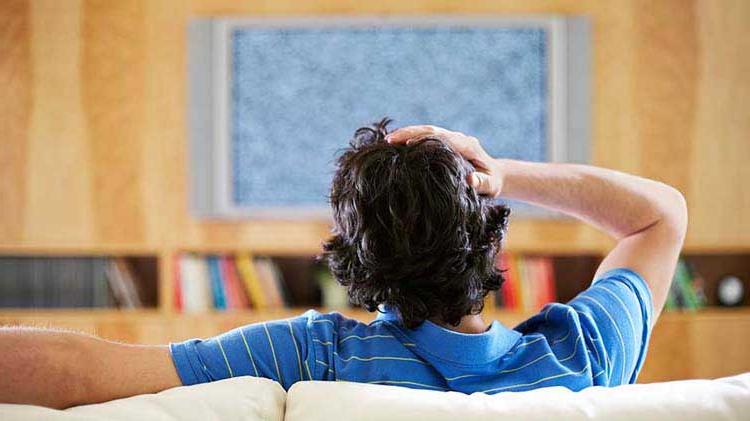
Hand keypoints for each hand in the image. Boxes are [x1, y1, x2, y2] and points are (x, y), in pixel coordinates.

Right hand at [386, 125, 502, 196]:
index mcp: (468, 146)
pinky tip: (397, 144)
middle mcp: (459, 138)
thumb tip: (470, 180)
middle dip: (409, 132)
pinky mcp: (446, 142)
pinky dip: (412, 138)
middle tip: (389, 140)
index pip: (442, 138)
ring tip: (388, 140)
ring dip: (408, 133)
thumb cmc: (493, 183)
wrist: (497, 175)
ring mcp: (452, 139)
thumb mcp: (490, 186)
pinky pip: (427, 137)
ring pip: (427, 131)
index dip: (424, 139)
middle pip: (431, 130)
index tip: (406, 143)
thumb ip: (482, 183)